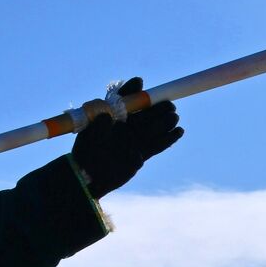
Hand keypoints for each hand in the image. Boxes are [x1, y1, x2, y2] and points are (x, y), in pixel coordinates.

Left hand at [71, 77, 183, 197]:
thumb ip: (106, 117)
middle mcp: (126, 127)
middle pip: (147, 115)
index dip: (142, 96)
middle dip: (160, 110)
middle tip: (170, 107)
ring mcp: (134, 141)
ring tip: (174, 118)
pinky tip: (179, 132)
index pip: (131, 102)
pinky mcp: (141, 156)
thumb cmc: (86, 150)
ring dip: (166, 123)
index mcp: (114, 117)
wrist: (88, 176)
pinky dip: (169, 139)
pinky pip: (158, 145)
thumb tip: (110, 111)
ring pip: (155, 129)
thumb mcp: (92, 129)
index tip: (150, 90)